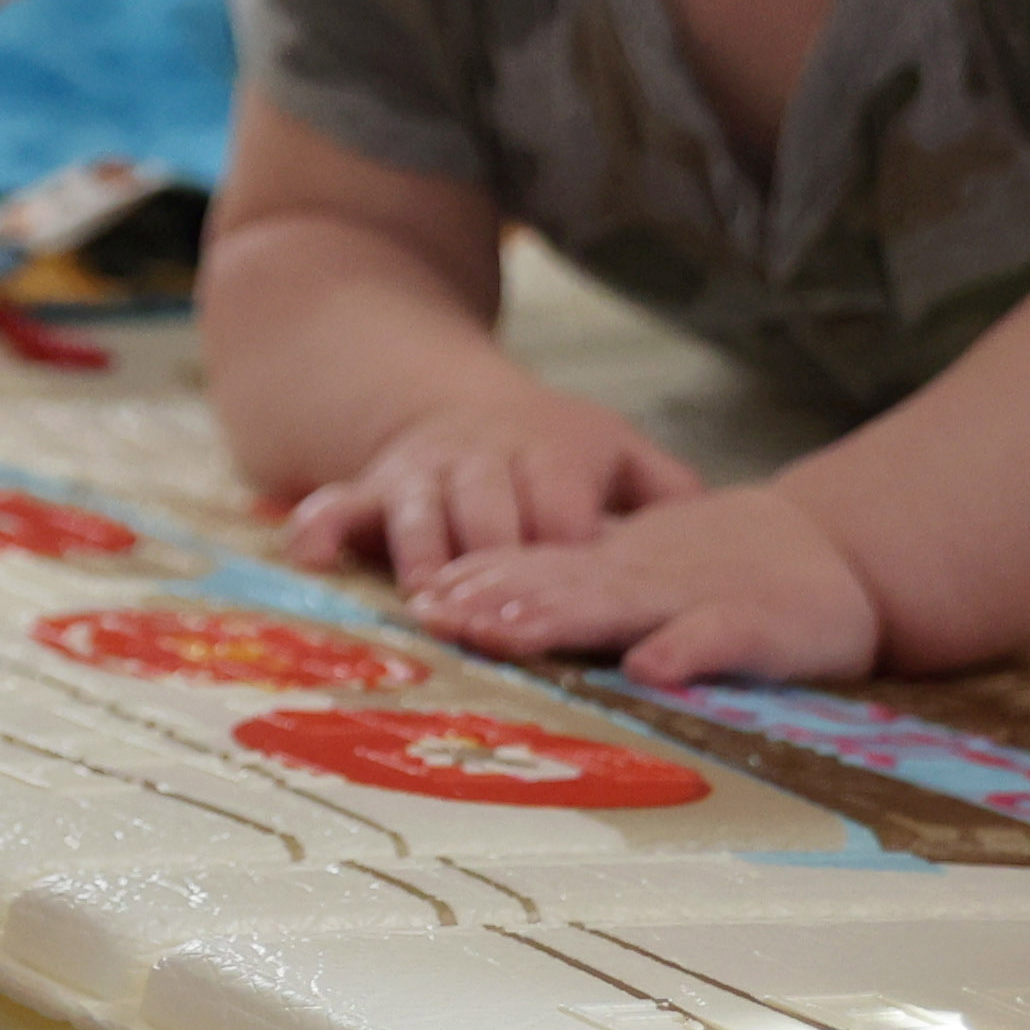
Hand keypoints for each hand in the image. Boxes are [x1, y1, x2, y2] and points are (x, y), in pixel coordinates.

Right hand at [279, 386, 697, 581]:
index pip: (562, 506)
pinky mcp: (374, 486)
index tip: (581, 597)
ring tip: (430, 610)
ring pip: (421, 513)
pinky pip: (341, 504)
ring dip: (423, 558)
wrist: (460, 405)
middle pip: (490, 513)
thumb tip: (718, 529)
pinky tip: (312, 558)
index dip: (567, 550)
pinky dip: (324, 528)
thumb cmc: (556, 452)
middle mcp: (485, 458)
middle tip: (500, 624)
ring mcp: (425, 471)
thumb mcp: (619, 455)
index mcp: (553, 452)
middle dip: (494, 564)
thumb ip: (667, 490)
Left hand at [398, 479, 880, 686]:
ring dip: (561, 618)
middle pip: (561, 586)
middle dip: (497, 600)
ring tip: (503, 632)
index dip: (477, 583)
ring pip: (622, 606)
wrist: (835, 548)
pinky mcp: (758, 625)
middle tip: (439, 616)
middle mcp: (642, 579)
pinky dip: (685, 649)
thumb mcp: (638, 571)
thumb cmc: (720, 569)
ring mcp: (698, 598)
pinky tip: (650, 668)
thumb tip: (477, 603)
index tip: (421, 602)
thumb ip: (570, 586)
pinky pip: (718, 637)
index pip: (535, 570)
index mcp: (613, 569)